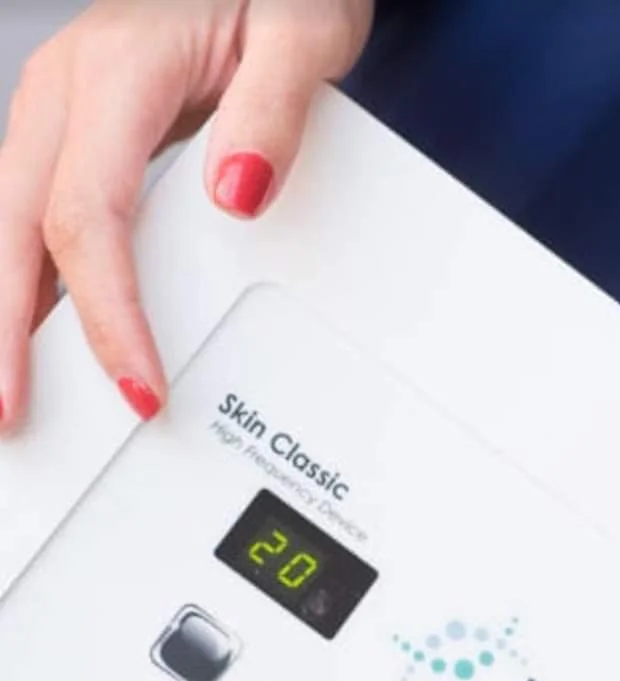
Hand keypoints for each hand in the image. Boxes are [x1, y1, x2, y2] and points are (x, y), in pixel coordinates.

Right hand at [0, 0, 373, 427]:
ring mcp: (66, 113)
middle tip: (15, 414)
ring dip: (5, 313)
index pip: (90, 214)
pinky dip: (29, 279)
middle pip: (15, 226)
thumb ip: (271, 116)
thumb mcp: (300, 37)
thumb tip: (235, 197)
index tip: (139, 383)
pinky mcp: (80, 135)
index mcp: (118, 68)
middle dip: (8, 332)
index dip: (106, 312)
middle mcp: (71, 90)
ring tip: (11, 391)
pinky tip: (35, 329)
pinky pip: (38, 215)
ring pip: (10, 223)